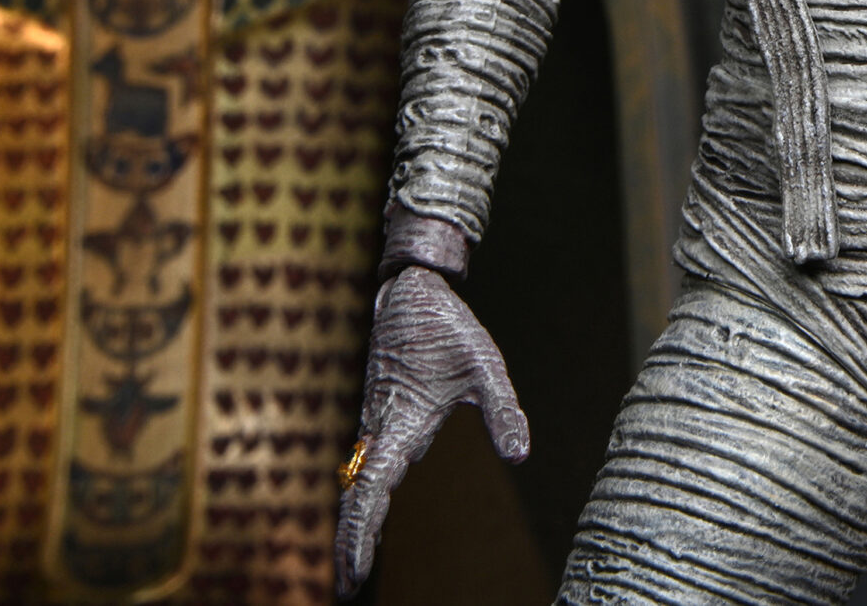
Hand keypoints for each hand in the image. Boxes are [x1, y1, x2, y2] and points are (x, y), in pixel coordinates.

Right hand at [334, 266, 530, 596]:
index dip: (361, 531)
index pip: (372, 489)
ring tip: (351, 569)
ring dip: (353, 523)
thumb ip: (503, 410)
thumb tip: (521, 456)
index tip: (356, 570)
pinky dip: (360, 499)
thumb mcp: (485, 366)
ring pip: (358, 482)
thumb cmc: (447, 327)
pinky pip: (365, 466)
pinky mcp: (381, 417)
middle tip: (345, 587)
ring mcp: (377, 424)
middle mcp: (381, 429)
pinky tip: (367, 517)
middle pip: (357, 495)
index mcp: (399, 424)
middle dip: (350, 541)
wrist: (412, 291)